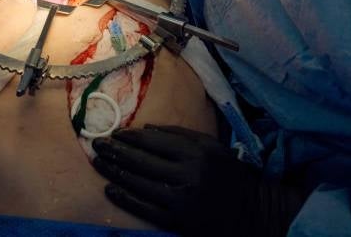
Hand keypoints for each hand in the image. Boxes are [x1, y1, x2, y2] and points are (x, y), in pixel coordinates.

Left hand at [92, 125, 303, 236]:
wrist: (253, 213)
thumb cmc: (230, 174)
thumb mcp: (211, 147)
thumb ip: (180, 135)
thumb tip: (145, 129)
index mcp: (196, 153)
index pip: (154, 142)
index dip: (130, 137)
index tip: (115, 133)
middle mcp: (187, 175)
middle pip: (141, 161)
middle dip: (116, 152)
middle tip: (97, 145)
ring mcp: (180, 200)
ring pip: (138, 184)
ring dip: (114, 172)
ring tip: (99, 163)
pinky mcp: (177, 220)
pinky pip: (144, 208)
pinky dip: (124, 198)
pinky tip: (110, 189)